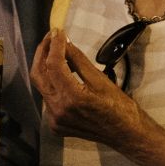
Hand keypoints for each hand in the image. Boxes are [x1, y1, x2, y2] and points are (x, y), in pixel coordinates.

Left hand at [30, 29, 150, 147]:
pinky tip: (61, 75)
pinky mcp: (55, 125)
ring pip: (42, 86)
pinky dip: (52, 84)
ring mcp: (55, 120)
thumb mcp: (100, 78)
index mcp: (72, 98)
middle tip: (51, 38)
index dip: (54, 45)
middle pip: (39, 75)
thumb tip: (64, 42)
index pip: (54, 65)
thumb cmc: (119, 106)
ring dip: (46, 68)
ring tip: (56, 52)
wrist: (125, 133)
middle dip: (42, 53)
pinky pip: (47, 99)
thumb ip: (77, 60)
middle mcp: (59, 110)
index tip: (58, 31)